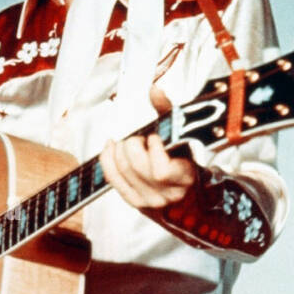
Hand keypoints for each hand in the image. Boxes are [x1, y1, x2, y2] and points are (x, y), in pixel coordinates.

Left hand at [99, 84, 197, 209]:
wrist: (186, 196)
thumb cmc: (185, 163)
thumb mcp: (183, 138)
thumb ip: (169, 113)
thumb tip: (154, 91)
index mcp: (184, 177)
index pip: (160, 170)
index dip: (153, 148)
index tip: (154, 137)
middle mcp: (166, 194)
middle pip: (137, 165)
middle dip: (133, 143)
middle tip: (138, 136)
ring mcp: (148, 201)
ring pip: (123, 169)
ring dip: (120, 149)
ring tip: (128, 141)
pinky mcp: (133, 202)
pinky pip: (112, 177)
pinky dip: (107, 158)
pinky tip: (111, 147)